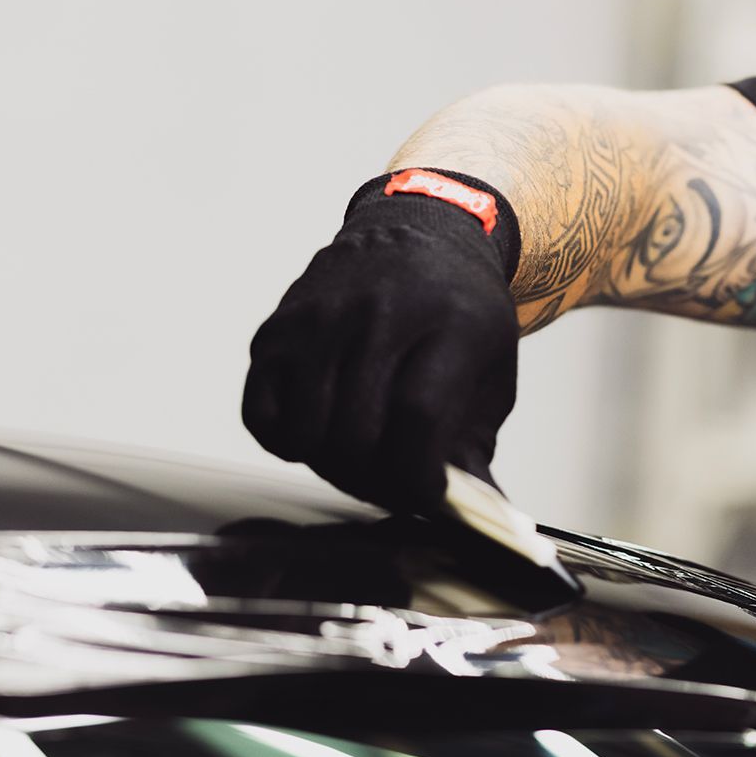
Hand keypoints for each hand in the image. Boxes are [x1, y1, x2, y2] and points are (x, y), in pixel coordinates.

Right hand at [242, 183, 518, 512]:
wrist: (421, 234)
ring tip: (361, 461)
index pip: (418, 418)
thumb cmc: (460, 316)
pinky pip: (263, 416)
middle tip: (394, 484)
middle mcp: (380, 314)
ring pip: (309, 432)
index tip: (427, 495)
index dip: (418, 477)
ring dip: (334, 468)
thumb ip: (476, 449)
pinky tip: (319, 434)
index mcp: (449, 324)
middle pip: (358, 432)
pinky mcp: (278, 330)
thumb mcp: (492, 373)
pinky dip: (287, 443)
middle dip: (378, 482)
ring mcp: (321, 319)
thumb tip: (476, 522)